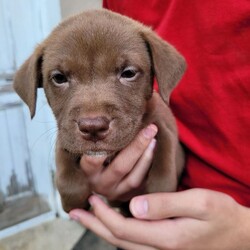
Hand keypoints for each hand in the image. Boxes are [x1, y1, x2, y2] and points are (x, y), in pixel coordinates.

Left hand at [69, 189, 249, 249]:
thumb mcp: (199, 202)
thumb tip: (134, 206)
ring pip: (123, 244)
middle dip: (94, 225)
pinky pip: (134, 244)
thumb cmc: (221, 214)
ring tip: (87, 217)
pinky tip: (112, 224)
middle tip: (75, 213)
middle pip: (117, 239)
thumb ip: (166, 205)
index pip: (123, 228)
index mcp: (166, 237)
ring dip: (102, 230)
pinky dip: (118, 233)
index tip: (91, 199)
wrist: (239, 235)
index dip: (103, 214)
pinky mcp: (165, 249)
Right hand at [80, 124, 156, 200]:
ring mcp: (116, 192)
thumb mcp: (91, 149)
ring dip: (147, 156)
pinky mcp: (129, 194)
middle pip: (120, 167)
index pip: (92, 160)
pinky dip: (149, 164)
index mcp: (88, 172)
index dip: (104, 145)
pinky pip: (142, 181)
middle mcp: (100, 184)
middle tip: (150, 128)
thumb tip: (114, 115)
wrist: (100, 178)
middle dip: (137, 146)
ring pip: (134, 177)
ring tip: (154, 138)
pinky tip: (153, 149)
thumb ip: (99, 139)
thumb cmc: (95, 155)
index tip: (117, 127)